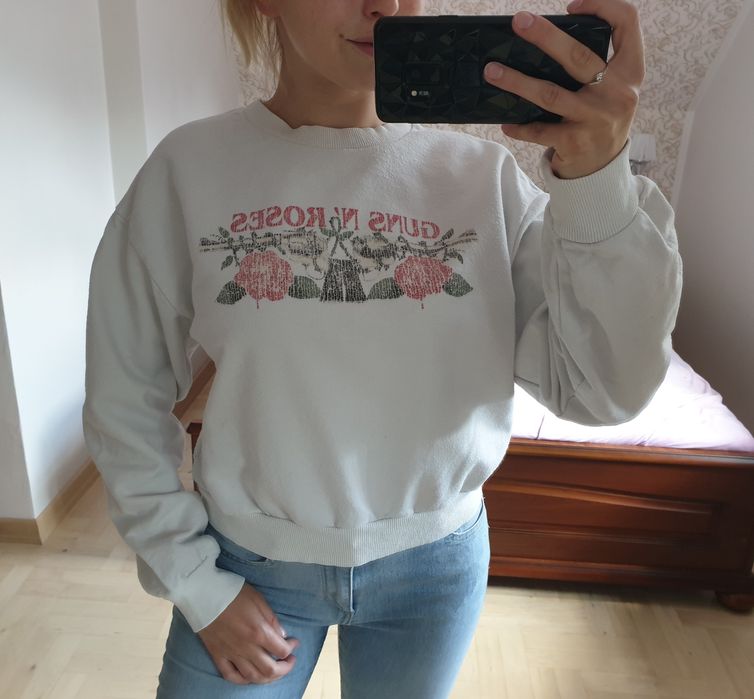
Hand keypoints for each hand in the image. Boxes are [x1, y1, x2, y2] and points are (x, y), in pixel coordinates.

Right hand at [197, 583, 300, 684]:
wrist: (204, 593)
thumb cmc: (234, 593)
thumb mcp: (259, 600)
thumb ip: (272, 620)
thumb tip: (282, 636)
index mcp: (258, 632)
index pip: (281, 650)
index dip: (291, 648)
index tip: (293, 643)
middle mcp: (246, 648)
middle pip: (270, 670)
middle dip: (284, 668)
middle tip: (289, 661)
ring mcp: (231, 654)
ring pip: (252, 677)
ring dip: (267, 678)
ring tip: (274, 671)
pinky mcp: (217, 655)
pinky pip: (231, 676)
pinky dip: (243, 680)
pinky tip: (250, 676)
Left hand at [483, 0, 644, 178]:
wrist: (602, 169)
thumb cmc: (601, 117)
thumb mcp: (614, 87)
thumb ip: (598, 62)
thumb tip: (548, 37)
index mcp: (630, 71)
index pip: (627, 23)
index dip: (602, 6)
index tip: (571, 5)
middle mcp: (617, 93)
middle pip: (579, 56)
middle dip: (545, 36)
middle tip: (518, 21)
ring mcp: (595, 119)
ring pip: (550, 94)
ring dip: (517, 81)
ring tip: (492, 71)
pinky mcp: (574, 142)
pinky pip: (539, 130)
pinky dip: (519, 126)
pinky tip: (504, 122)